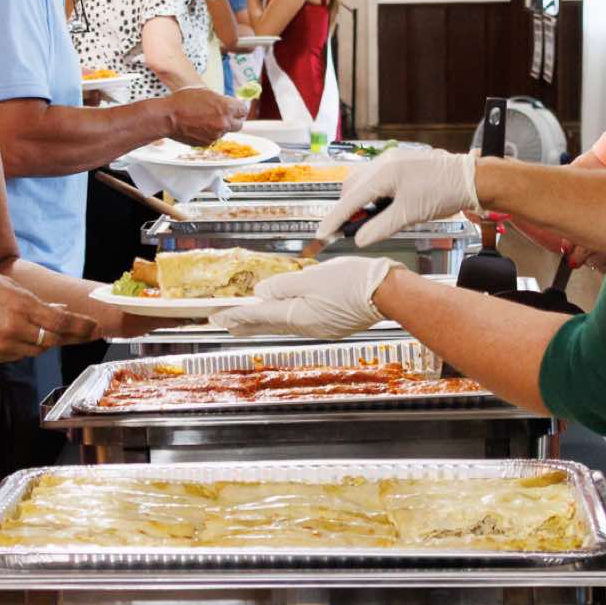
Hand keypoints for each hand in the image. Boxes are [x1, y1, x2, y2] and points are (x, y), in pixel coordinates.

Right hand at [0, 270, 97, 364]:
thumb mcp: (9, 286)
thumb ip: (36, 302)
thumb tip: (60, 309)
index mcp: (20, 306)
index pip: (61, 321)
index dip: (82, 326)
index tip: (96, 328)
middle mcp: (14, 329)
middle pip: (53, 339)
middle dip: (73, 336)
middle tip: (87, 333)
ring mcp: (3, 346)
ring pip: (38, 349)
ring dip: (49, 340)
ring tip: (56, 330)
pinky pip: (20, 355)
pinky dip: (28, 346)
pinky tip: (27, 336)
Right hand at [164, 86, 247, 144]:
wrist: (168, 117)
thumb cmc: (183, 101)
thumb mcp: (204, 92)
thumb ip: (220, 99)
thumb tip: (227, 102)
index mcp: (226, 108)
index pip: (243, 110)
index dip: (239, 109)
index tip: (236, 108)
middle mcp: (224, 123)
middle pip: (239, 124)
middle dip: (233, 119)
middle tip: (224, 115)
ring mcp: (216, 135)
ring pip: (225, 132)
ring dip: (220, 127)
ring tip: (205, 119)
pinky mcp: (207, 143)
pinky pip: (213, 138)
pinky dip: (209, 134)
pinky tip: (199, 126)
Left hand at [210, 257, 395, 338]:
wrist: (388, 294)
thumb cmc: (356, 282)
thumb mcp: (314, 277)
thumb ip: (285, 284)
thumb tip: (262, 291)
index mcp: (298, 314)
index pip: (258, 314)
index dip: (236, 314)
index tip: (217, 316)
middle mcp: (306, 326)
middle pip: (267, 324)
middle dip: (244, 323)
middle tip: (224, 324)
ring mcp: (319, 327)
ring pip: (282, 325)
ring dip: (261, 322)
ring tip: (246, 321)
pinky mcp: (331, 324)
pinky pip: (299, 322)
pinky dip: (283, 319)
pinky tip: (283, 315)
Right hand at [314, 150, 478, 246]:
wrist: (470, 178)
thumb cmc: (442, 193)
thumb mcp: (409, 215)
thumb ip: (380, 227)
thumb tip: (359, 239)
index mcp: (382, 174)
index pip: (350, 199)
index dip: (335, 219)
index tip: (322, 234)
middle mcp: (383, 163)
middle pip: (352, 187)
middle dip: (347, 208)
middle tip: (349, 229)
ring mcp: (392, 160)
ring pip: (363, 181)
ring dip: (361, 200)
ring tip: (369, 219)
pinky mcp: (401, 163)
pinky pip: (377, 177)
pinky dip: (373, 193)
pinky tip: (384, 206)